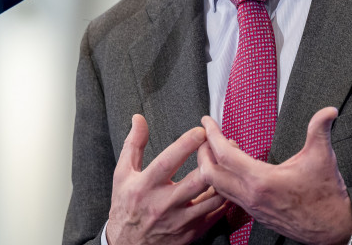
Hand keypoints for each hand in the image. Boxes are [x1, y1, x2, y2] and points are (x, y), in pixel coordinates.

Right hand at [106, 114, 228, 244]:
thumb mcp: (122, 174)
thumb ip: (133, 144)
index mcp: (145, 186)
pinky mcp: (190, 232)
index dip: (186, 144)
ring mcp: (179, 220)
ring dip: (222, 179)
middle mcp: (163, 204)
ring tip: (228, 162)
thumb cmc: (125, 205)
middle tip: (223, 144)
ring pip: (210, 198)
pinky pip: (215, 214)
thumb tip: (138, 119)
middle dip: (212, 160)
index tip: (201, 131)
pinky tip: (227, 185)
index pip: (168, 162)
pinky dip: (224, 199)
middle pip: (195, 181)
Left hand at [199, 107, 351, 244]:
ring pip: (217, 187)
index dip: (212, 135)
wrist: (331, 229)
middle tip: (207, 136)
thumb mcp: (323, 157)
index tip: (208, 122)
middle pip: (210, 174)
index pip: (224, 155)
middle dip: (203, 152)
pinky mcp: (255, 213)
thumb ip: (320, 130)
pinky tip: (233, 169)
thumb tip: (328, 111)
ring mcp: (251, 207)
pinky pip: (228, 196)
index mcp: (263, 180)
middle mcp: (252, 196)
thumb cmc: (326, 197)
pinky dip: (223, 180)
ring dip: (212, 167)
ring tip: (221, 149)